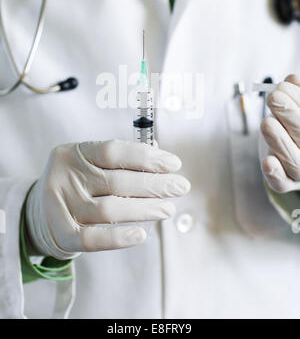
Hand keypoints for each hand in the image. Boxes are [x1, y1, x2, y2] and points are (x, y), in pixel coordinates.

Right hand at [25, 140, 189, 259]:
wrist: (40, 211)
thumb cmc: (79, 183)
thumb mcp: (90, 163)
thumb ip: (120, 162)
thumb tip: (163, 163)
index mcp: (73, 152)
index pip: (114, 151)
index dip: (146, 157)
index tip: (173, 164)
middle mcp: (64, 176)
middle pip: (116, 181)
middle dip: (154, 185)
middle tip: (180, 187)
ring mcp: (60, 205)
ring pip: (109, 209)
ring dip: (144, 210)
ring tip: (168, 209)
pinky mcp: (60, 233)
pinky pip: (92, 239)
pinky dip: (118, 238)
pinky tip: (141, 234)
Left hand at [261, 75, 299, 193]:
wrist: (292, 146)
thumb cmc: (297, 123)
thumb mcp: (298, 108)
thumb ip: (298, 95)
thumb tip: (292, 80)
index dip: (299, 102)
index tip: (286, 85)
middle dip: (289, 115)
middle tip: (274, 98)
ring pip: (294, 160)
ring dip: (279, 140)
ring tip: (267, 122)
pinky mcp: (286, 182)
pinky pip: (281, 182)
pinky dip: (274, 173)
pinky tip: (268, 161)